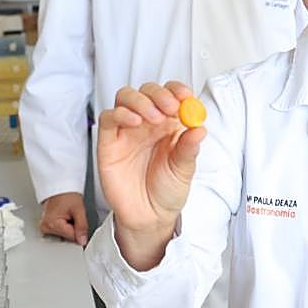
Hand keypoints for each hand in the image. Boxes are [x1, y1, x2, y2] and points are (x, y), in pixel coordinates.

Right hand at [39, 192, 88, 246]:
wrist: (60, 187)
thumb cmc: (67, 194)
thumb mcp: (79, 210)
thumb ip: (82, 227)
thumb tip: (82, 241)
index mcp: (52, 224)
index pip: (72, 238)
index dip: (78, 230)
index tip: (77, 220)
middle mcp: (45, 228)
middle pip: (66, 237)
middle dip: (73, 229)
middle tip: (71, 216)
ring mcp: (44, 228)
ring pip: (64, 236)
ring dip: (68, 228)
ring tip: (67, 216)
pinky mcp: (46, 227)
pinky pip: (59, 232)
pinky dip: (64, 227)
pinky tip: (63, 218)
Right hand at [97, 82, 205, 267]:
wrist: (149, 217)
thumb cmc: (167, 191)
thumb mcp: (184, 170)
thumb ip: (189, 149)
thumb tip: (199, 128)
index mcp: (169, 125)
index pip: (170, 95)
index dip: (177, 90)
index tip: (185, 97)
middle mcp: (147, 123)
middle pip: (147, 91)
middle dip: (159, 94)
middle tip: (170, 108)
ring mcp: (126, 130)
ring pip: (125, 98)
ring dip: (140, 100)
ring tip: (153, 118)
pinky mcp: (108, 142)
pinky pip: (108, 118)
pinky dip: (120, 114)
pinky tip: (134, 122)